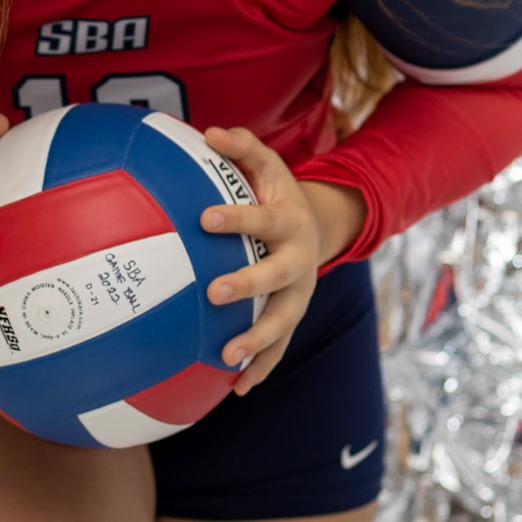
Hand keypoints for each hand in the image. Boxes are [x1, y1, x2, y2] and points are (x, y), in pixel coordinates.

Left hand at [197, 126, 365, 394]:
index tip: (205, 218)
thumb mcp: (266, 166)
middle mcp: (299, 261)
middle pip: (276, 276)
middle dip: (247, 284)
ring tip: (227, 357)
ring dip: (257, 341)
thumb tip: (208, 131)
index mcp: (289, 221)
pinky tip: (234, 389)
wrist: (316, 229)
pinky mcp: (292, 318)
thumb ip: (241, 146)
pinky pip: (278, 348)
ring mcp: (298, 294)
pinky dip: (260, 368)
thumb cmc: (276, 194)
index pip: (262, 219)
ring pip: (281, 322)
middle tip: (214, 292)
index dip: (236, 218)